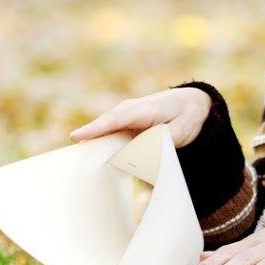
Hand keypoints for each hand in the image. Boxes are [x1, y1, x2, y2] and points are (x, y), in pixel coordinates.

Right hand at [68, 85, 212, 148]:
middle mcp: (130, 110)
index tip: (76, 137)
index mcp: (144, 109)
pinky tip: (94, 160)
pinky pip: (110, 134)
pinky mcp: (125, 124)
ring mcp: (126, 115)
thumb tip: (139, 153)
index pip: (115, 119)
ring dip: (93, 144)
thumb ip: (161, 141)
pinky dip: (102, 145)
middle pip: (104, 125)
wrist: (192, 102)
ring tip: (79, 161)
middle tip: (72, 158)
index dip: (96, 129)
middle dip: (87, 138)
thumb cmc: (187, 116)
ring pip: (105, 130)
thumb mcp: (181, 131)